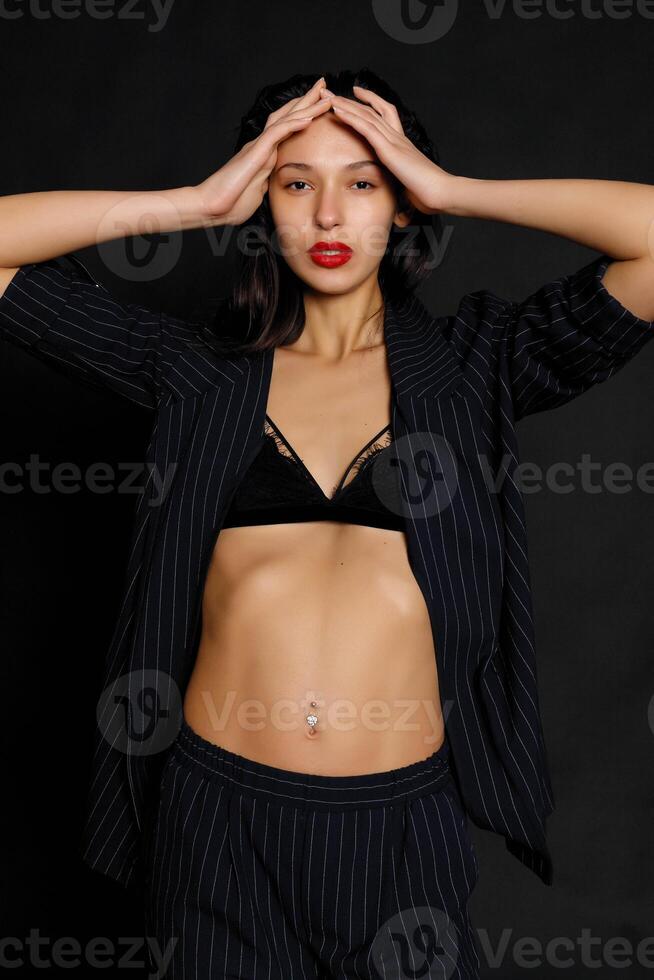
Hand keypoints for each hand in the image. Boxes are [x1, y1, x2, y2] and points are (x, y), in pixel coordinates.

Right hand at [195, 77, 332, 225]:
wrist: (210, 207)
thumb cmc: (230, 204)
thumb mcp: (258, 193)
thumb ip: (267, 184)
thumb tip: (274, 185)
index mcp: (264, 156)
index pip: (286, 129)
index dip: (303, 115)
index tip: (320, 106)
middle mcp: (261, 146)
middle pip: (287, 116)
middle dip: (307, 100)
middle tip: (324, 84)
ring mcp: (258, 148)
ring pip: (285, 120)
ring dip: (306, 106)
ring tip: (324, 93)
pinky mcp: (255, 154)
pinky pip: (276, 134)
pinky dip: (293, 124)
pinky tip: (309, 116)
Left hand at [322, 85, 453, 214]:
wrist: (440, 192)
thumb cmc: (429, 194)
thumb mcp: (409, 188)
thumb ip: (401, 188)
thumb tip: (399, 211)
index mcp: (402, 144)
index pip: (385, 114)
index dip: (371, 102)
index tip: (357, 93)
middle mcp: (397, 137)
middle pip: (371, 110)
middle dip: (350, 100)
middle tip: (331, 91)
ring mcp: (393, 141)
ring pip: (366, 115)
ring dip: (345, 104)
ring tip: (327, 95)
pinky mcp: (389, 149)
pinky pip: (366, 128)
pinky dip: (350, 117)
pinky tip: (337, 110)